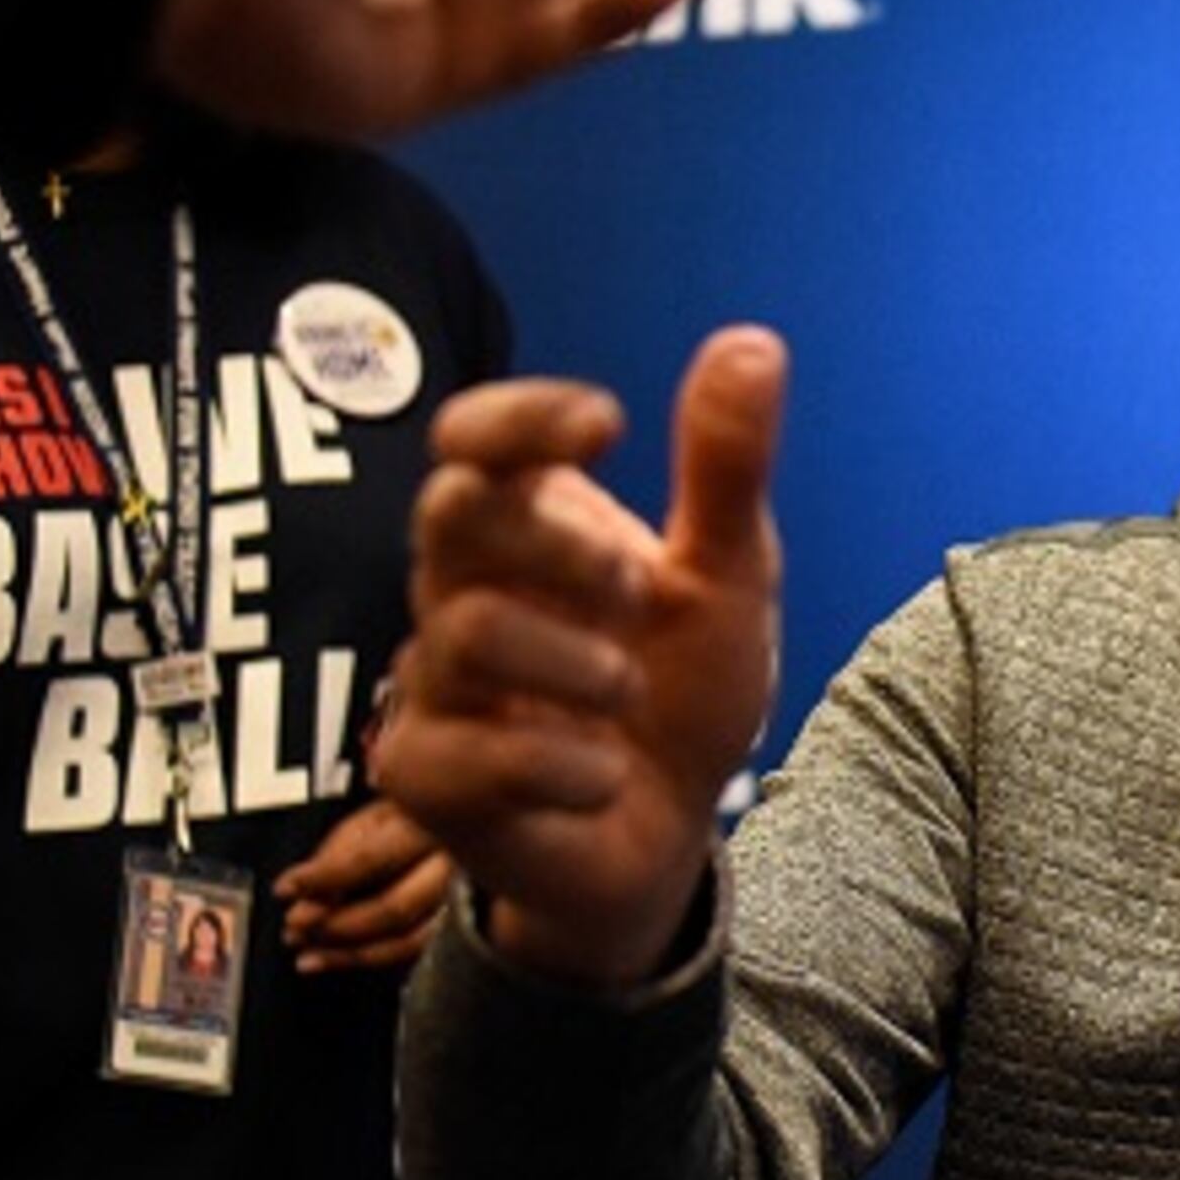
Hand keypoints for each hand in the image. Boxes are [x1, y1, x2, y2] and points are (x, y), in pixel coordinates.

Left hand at [273, 797, 453, 974]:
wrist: (471, 824)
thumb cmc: (420, 817)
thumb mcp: (377, 814)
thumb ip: (342, 849)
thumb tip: (305, 893)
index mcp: (430, 823)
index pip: (369, 860)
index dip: (322, 879)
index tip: (286, 889)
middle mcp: (455, 863)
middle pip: (394, 908)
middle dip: (335, 925)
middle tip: (295, 928)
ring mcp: (467, 900)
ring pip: (410, 941)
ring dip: (350, 954)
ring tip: (309, 957)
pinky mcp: (469, 926)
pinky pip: (422, 952)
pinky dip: (376, 959)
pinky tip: (343, 960)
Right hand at [376, 327, 787, 984]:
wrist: (665, 837)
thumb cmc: (678, 693)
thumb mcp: (727, 578)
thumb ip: (726, 470)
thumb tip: (753, 342)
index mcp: (526, 526)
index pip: (473, 437)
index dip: (521, 417)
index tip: (610, 423)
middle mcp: (461, 591)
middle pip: (453, 514)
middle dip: (558, 547)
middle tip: (638, 590)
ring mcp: (433, 684)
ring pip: (463, 633)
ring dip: (573, 665)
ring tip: (626, 697)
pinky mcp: (425, 777)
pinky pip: (469, 753)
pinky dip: (561, 765)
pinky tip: (602, 778)